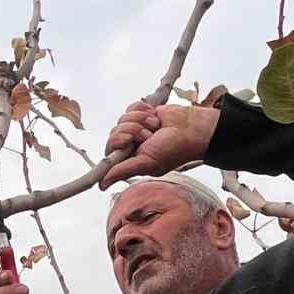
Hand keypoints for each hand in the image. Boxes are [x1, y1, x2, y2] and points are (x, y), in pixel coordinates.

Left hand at [99, 101, 219, 188]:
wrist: (192, 128)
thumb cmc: (173, 150)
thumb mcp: (146, 163)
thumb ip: (123, 171)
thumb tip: (101, 186)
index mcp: (130, 159)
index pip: (110, 149)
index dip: (119, 142)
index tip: (130, 142)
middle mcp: (131, 145)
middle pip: (115, 132)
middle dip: (133, 130)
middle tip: (149, 136)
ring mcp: (136, 129)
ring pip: (123, 118)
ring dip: (141, 120)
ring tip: (156, 127)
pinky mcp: (142, 114)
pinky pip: (132, 107)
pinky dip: (144, 110)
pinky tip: (156, 117)